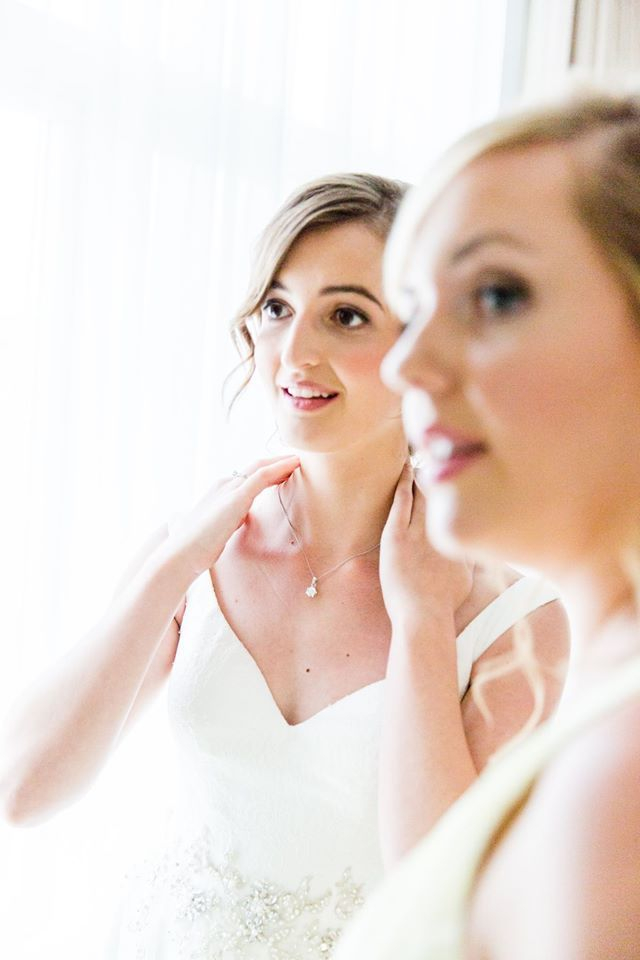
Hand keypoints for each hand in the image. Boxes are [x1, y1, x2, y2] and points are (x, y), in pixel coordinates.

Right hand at [167, 454, 299, 575]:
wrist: (181, 553)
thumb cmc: (195, 547)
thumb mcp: (216, 529)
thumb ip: (226, 521)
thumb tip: (231, 523)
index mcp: (219, 490)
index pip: (248, 475)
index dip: (268, 471)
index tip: (284, 472)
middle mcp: (224, 484)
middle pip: (256, 467)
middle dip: (277, 463)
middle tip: (296, 462)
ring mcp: (229, 489)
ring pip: (261, 467)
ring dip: (282, 462)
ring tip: (299, 461)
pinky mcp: (236, 497)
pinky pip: (262, 476)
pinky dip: (279, 467)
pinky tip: (294, 465)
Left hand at [379, 462, 472, 632]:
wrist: (424, 617)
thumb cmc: (444, 604)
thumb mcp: (466, 577)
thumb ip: (471, 557)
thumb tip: (479, 547)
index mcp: (458, 536)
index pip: (461, 503)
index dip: (460, 485)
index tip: (461, 469)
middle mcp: (441, 530)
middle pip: (443, 493)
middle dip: (442, 473)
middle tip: (440, 451)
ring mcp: (419, 533)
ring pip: (422, 494)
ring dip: (422, 474)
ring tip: (421, 454)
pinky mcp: (396, 537)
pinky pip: (401, 504)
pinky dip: (403, 485)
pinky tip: (404, 470)